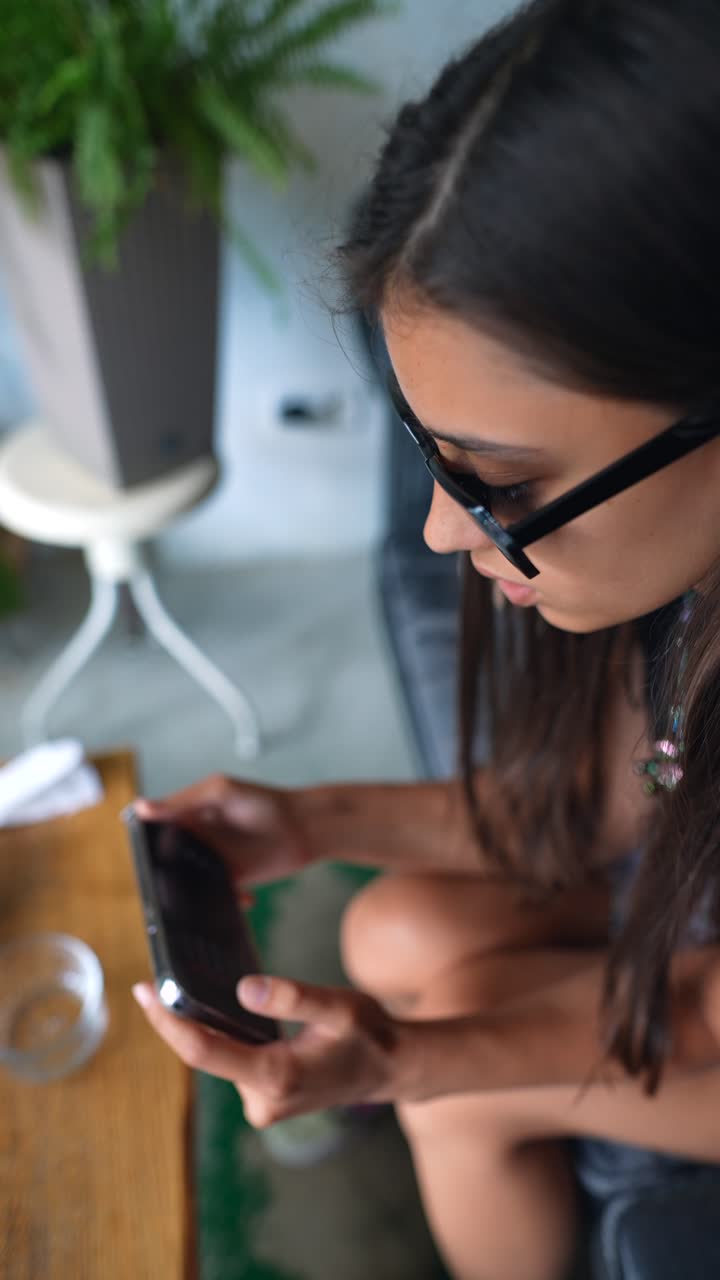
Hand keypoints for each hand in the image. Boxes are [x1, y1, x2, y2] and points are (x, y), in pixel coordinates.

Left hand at [132, 975, 408, 1125]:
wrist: (393, 1068)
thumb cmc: (370, 1034)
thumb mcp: (338, 1006)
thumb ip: (291, 997)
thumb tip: (242, 988)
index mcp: (277, 1076)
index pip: (203, 1051)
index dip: (168, 1022)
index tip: (144, 992)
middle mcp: (263, 1099)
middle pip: (204, 1054)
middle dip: (178, 1019)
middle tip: (154, 980)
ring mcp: (262, 1105)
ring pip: (219, 1058)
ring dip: (204, 1027)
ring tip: (188, 990)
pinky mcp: (265, 1100)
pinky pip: (232, 1063)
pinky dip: (224, 1038)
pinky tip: (220, 1014)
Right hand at [133, 774, 310, 887]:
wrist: (304, 826)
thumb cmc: (262, 801)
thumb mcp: (220, 793)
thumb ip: (183, 803)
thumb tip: (140, 807)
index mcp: (187, 816)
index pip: (155, 832)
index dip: (143, 845)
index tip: (140, 861)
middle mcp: (196, 841)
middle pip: (168, 862)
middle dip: (164, 876)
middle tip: (165, 890)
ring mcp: (212, 862)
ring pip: (190, 884)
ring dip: (191, 894)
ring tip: (199, 901)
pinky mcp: (232, 881)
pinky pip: (216, 897)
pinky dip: (224, 902)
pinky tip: (243, 898)